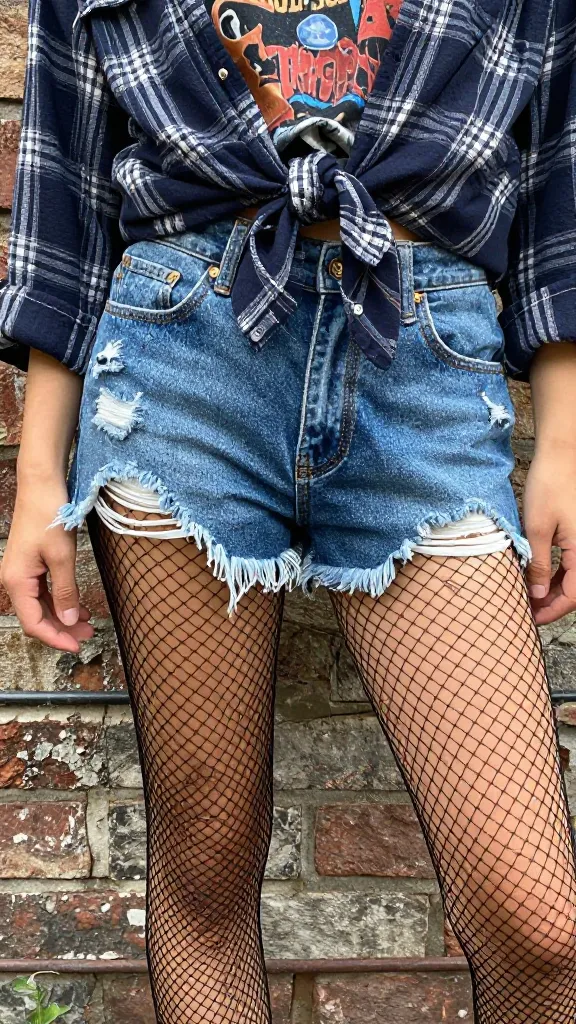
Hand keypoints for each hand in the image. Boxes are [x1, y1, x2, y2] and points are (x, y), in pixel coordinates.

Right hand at [1, 474, 94, 651]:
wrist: (42, 486)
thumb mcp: (62, 556)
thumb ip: (65, 590)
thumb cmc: (48, 515)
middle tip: (89, 635)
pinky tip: (78, 607)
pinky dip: (60, 601)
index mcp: (16, 581)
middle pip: (37, 617)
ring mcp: (22, 573)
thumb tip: (69, 620)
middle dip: (62, 629)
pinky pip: (44, 592)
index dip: (55, 638)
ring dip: (63, 616)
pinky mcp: (31, 565)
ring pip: (42, 606)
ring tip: (88, 624)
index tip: (77, 647)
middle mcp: (14, 580)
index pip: (34, 623)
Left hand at [523, 450, 575, 624]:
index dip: (552, 610)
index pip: (573, 595)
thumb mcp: (536, 529)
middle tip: (526, 611)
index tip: (531, 618)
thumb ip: (537, 564)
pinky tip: (537, 577)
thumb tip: (536, 594)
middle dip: (551, 603)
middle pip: (574, 589)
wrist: (560, 456)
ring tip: (528, 596)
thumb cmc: (549, 486)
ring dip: (552, 589)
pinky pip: (570, 562)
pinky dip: (555, 573)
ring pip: (572, 576)